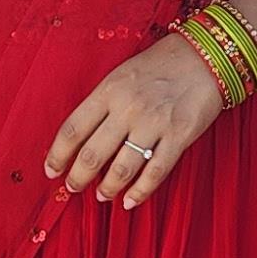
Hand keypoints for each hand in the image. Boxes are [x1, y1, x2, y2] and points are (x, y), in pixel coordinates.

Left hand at [47, 33, 226, 208]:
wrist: (205, 56)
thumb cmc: (160, 65)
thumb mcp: (122, 75)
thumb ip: (102, 104)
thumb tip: (82, 140)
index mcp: (109, 90)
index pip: (73, 129)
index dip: (57, 155)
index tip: (51, 171)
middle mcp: (128, 108)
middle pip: (93, 154)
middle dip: (78, 177)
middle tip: (73, 187)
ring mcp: (154, 123)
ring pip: (122, 168)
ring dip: (108, 188)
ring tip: (102, 195)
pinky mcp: (179, 136)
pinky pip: (155, 172)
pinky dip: (140, 192)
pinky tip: (130, 201)